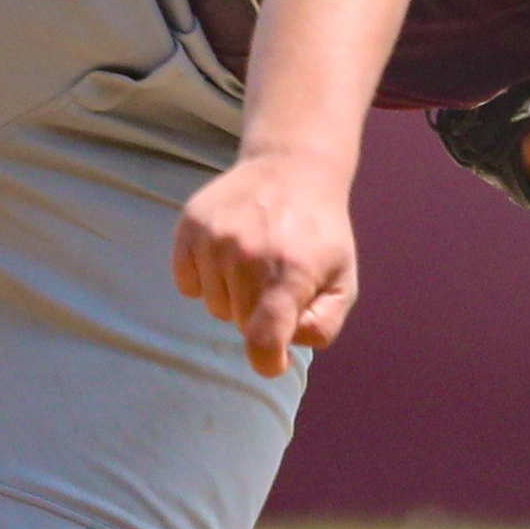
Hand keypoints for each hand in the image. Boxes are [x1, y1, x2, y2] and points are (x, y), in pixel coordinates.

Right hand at [172, 149, 359, 377]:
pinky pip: (187, 283)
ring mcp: (215, 238)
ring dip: (231, 295)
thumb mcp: (343, 280)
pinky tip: (227, 253)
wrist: (291, 168)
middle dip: (257, 314)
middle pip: (239, 324)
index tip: (273, 361)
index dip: (266, 361)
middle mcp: (249, 253)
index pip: (263, 336)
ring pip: (213, 305)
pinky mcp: (190, 227)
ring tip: (253, 261)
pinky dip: (203, 279)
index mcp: (292, 270)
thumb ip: (323, 325)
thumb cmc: (319, 235)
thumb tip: (283, 349)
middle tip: (276, 280)